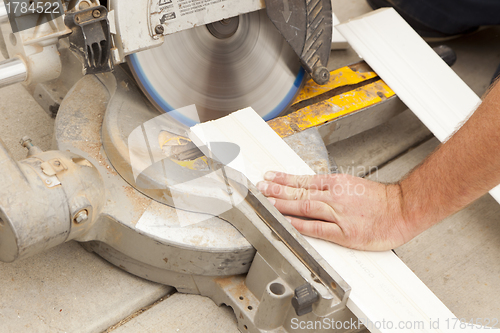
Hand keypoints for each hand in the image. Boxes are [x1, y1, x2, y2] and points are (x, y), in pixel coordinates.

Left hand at [257, 171, 414, 250]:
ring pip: (304, 207)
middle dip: (276, 190)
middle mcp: (334, 196)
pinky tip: (287, 223)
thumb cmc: (381, 200)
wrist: (403, 209)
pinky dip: (300, 225)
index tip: (268, 177)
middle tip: (259, 188)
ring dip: (283, 205)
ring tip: (266, 202)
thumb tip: (311, 190)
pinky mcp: (344, 232)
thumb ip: (332, 188)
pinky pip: (317, 228)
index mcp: (336, 183)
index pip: (303, 180)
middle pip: (299, 192)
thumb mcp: (353, 185)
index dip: (283, 179)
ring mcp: (338, 214)